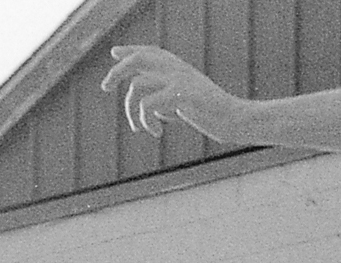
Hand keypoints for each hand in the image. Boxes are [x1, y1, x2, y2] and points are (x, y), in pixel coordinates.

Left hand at [102, 46, 244, 141]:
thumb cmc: (212, 115)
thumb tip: (142, 105)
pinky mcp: (180, 94)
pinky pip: (146, 105)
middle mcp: (177, 69)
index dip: (130, 51)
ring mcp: (178, 80)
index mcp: (179, 68)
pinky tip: (156, 134)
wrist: (235, 119)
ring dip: (131, 112)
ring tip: (139, 129)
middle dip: (117, 71)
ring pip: (136, 86)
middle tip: (104, 87)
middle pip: (138, 59)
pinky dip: (145, 122)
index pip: (150, 52)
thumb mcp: (183, 103)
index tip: (114, 54)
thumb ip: (164, 98)